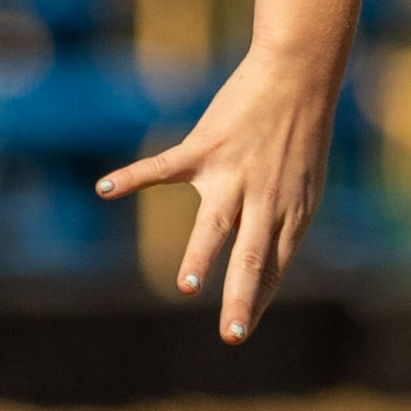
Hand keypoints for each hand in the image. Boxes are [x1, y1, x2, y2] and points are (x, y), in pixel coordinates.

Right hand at [95, 46, 341, 341]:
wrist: (298, 76)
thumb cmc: (301, 135)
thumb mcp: (305, 186)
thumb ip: (281, 222)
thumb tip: (264, 262)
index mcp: (290, 213)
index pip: (272, 267)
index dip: (258, 299)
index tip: (240, 332)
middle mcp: (264, 200)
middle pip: (252, 257)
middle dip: (242, 298)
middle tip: (232, 335)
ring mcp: (233, 174)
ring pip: (215, 222)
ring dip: (200, 255)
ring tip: (188, 286)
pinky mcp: (206, 147)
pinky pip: (164, 167)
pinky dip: (131, 178)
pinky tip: (105, 189)